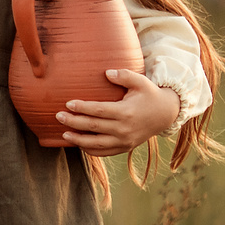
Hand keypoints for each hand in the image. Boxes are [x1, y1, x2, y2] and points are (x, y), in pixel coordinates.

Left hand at [55, 70, 180, 155]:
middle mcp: (124, 129)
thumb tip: (107, 72)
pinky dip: (90, 150)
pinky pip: (104, 152)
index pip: (99, 110)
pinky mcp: (125, 148)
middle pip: (94, 127)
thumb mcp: (141, 81)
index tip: (68, 103)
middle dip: (74, 122)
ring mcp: (124, 141)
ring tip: (64, 134)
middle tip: (58, 116)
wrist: (165, 115)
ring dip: (78, 140)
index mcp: (126, 112)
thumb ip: (124, 75)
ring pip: (96, 144)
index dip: (82, 108)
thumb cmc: (150, 95)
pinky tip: (79, 144)